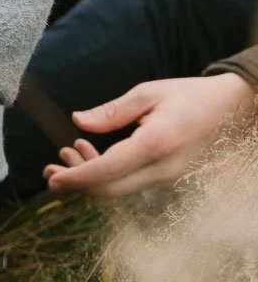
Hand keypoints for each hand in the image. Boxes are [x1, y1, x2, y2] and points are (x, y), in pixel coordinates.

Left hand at [43, 74, 256, 197]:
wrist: (232, 108)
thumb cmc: (190, 95)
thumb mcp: (148, 93)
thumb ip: (112, 111)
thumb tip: (78, 121)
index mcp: (156, 145)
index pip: (108, 170)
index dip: (77, 177)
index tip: (53, 179)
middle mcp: (163, 168)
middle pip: (111, 188)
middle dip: (77, 183)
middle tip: (49, 171)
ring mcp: (167, 177)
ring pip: (120, 187)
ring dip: (89, 176)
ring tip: (66, 152)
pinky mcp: (167, 175)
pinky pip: (131, 181)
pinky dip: (106, 172)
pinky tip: (90, 151)